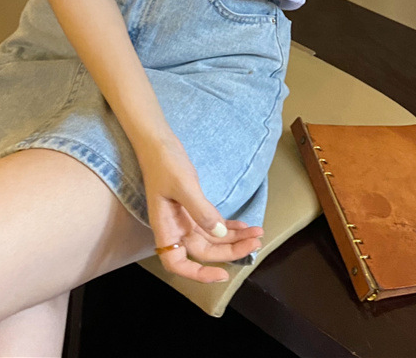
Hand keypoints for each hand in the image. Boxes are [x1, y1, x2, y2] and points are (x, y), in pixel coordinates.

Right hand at [136, 132, 263, 282]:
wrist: (158, 142)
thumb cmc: (165, 163)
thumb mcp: (184, 186)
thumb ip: (201, 211)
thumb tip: (219, 233)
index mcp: (166, 228)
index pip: (177, 263)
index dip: (198, 274)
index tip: (222, 274)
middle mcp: (176, 228)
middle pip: (204, 251)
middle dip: (230, 250)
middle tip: (256, 243)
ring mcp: (185, 218)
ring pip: (212, 237)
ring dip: (234, 238)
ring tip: (257, 233)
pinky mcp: (193, 207)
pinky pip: (213, 223)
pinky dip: (228, 226)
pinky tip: (244, 225)